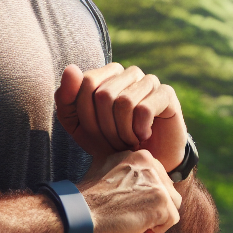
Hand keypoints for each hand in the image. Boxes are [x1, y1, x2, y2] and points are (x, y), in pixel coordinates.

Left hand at [54, 63, 188, 172]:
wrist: (143, 163)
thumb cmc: (109, 142)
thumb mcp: (78, 126)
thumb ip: (66, 99)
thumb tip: (71, 69)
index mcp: (106, 75)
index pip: (86, 82)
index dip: (87, 114)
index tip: (96, 132)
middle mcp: (128, 73)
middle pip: (104, 94)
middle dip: (105, 127)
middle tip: (115, 141)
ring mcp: (149, 81)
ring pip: (124, 102)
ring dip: (122, 132)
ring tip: (129, 141)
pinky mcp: (166, 94)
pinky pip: (144, 108)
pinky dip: (139, 130)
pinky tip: (143, 136)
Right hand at [81, 150, 182, 232]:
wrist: (77, 218)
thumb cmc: (85, 204)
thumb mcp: (104, 175)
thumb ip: (126, 174)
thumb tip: (140, 187)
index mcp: (135, 155)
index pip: (155, 178)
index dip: (142, 197)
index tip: (123, 206)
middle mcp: (148, 161)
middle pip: (166, 189)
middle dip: (150, 208)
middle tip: (127, 218)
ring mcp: (156, 180)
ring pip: (171, 204)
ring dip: (154, 220)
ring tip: (131, 226)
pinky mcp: (161, 201)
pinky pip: (171, 220)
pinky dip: (154, 232)